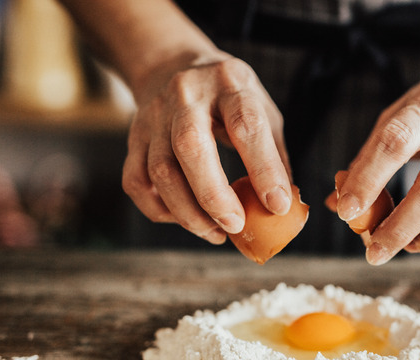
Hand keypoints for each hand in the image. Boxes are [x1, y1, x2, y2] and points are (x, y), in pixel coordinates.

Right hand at [122, 56, 291, 243]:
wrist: (174, 66)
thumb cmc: (230, 97)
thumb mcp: (263, 110)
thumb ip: (275, 155)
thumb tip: (284, 207)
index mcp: (230, 82)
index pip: (246, 125)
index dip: (263, 169)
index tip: (278, 206)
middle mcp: (187, 95)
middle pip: (191, 147)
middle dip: (214, 196)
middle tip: (236, 226)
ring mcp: (154, 115)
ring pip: (161, 171)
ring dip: (189, 213)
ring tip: (216, 233)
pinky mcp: (135, 137)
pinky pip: (137, 181)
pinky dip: (160, 209)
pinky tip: (185, 219)